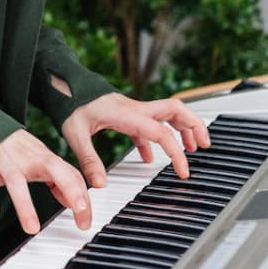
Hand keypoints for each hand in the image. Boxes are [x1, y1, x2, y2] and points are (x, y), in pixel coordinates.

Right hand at [0, 128, 92, 234]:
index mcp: (45, 158)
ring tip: (31, 228)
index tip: (84, 221)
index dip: (81, 196)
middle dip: (69, 187)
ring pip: (15, 180)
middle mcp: (27, 158)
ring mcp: (5, 161)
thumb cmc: (19, 150)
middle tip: (80, 209)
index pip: (70, 174)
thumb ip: (62, 180)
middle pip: (52, 167)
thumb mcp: (44, 160)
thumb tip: (76, 204)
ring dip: (24, 204)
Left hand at [61, 92, 211, 186]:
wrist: (62, 84)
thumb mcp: (75, 133)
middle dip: (194, 125)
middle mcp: (134, 109)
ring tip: (192, 148)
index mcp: (127, 114)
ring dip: (182, 128)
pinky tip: (150, 157)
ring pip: (167, 112)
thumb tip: (99, 184)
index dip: (175, 151)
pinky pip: (149, 124)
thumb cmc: (69, 104)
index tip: (183, 170)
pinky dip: (157, 139)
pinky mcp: (125, 113)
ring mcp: (132, 109)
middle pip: (175, 109)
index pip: (160, 131)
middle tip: (204, 146)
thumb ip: (88, 159)